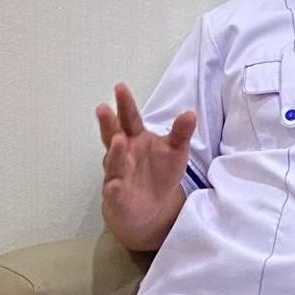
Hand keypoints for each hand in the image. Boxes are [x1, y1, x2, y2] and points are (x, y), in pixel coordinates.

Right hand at [97, 83, 195, 248]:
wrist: (149, 207)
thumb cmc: (159, 172)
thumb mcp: (175, 151)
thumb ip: (181, 133)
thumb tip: (190, 113)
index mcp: (136, 138)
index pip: (130, 119)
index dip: (125, 104)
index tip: (120, 87)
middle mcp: (122, 153)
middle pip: (114, 135)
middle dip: (109, 123)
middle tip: (103, 108)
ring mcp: (117, 173)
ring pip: (113, 161)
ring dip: (116, 152)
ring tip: (118, 140)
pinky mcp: (117, 195)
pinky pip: (115, 190)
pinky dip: (114, 186)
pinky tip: (115, 184)